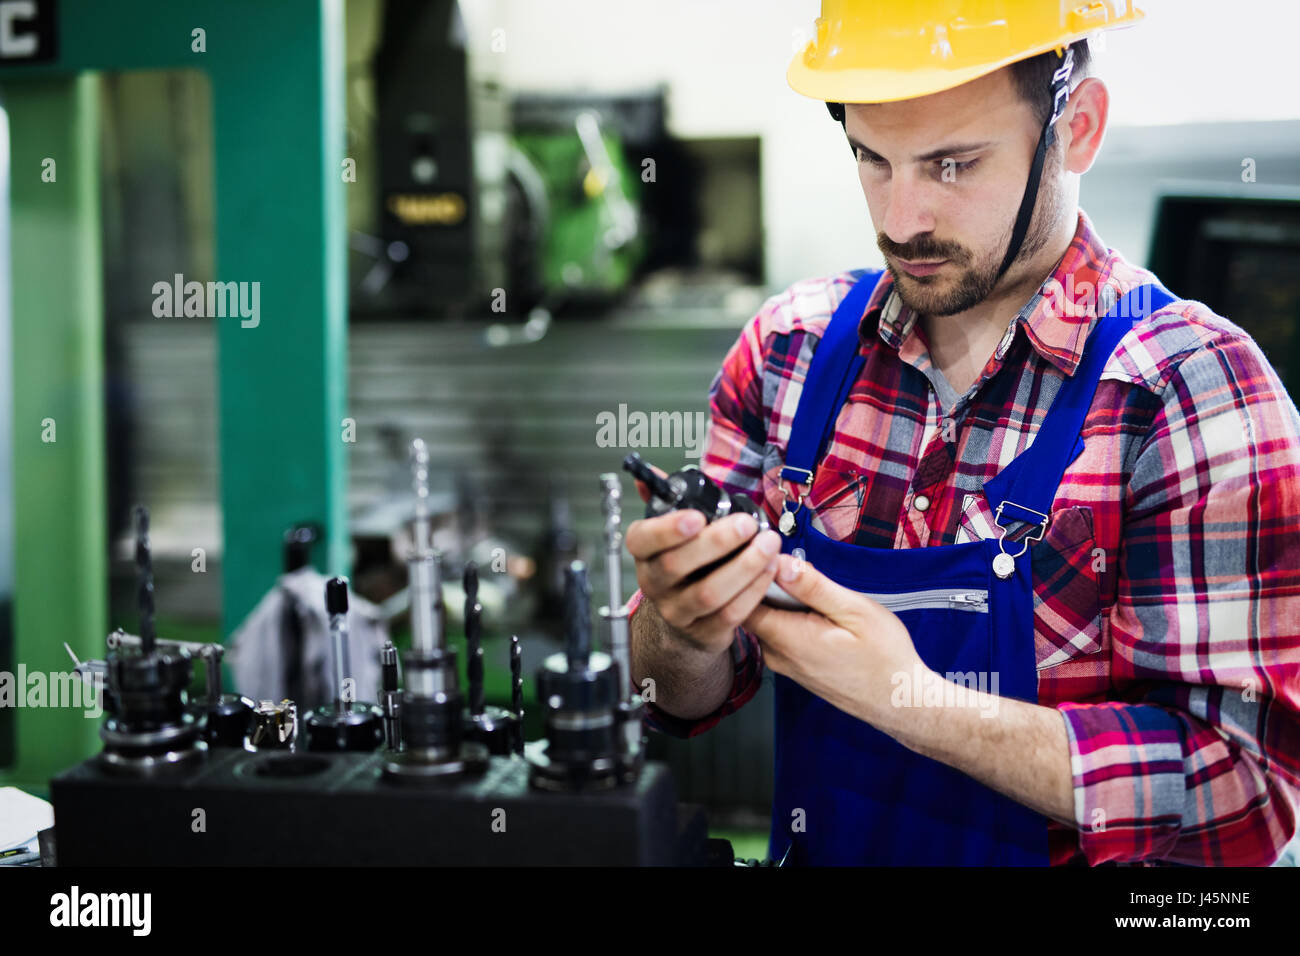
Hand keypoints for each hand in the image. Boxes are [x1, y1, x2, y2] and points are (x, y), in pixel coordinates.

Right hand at [625, 468, 781, 655]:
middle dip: (717, 542)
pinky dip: (754, 591)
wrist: (685, 620)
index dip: (666, 530)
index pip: (642, 540)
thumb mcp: (671, 534)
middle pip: (677, 565)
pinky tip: (771, 569)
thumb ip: (665, 502)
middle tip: (747, 524)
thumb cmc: (684, 566)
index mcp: (645, 553)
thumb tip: (651, 475)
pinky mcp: (704, 633)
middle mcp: (655, 583)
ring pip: (708, 593)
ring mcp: (678, 611)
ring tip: (768, 545)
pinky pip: (730, 614)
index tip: (696, 516)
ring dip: (744, 567)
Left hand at [743, 552, 927, 731]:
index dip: (749, 573)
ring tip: (805, 584)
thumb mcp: (854, 610)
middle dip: (764, 582)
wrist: (900, 699)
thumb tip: (780, 562)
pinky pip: (778, 633)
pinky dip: (788, 615)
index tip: (766, 551)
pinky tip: (811, 608)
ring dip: (779, 599)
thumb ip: (813, 587)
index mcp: (788, 639)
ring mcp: (784, 663)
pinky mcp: (793, 666)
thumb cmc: (885, 656)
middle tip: (788, 560)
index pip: (742, 600)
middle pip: (750, 609)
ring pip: (766, 620)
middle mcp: (777, 655)